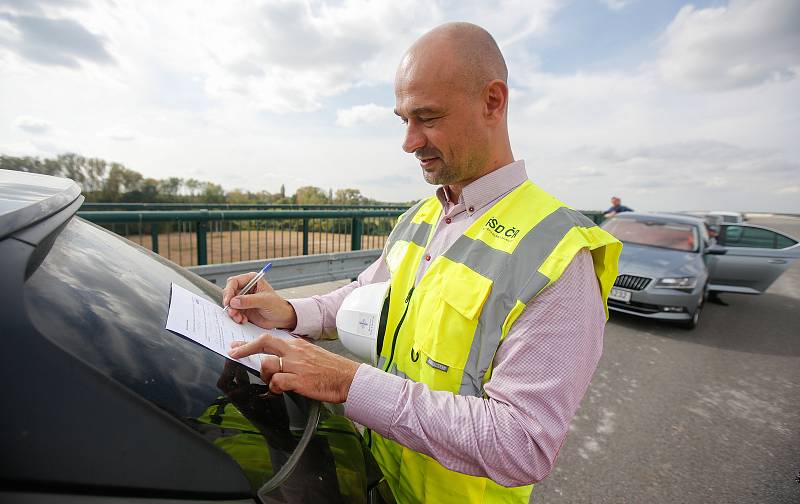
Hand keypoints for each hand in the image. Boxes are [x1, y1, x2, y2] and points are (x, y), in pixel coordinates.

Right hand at [222, 272, 297, 329]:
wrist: (281, 318)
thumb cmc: (277, 305)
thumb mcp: (264, 301)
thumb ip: (249, 300)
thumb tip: (233, 301)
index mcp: (252, 280)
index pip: (234, 282)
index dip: (229, 291)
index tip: (228, 302)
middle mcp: (246, 288)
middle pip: (229, 293)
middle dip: (229, 304)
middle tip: (233, 313)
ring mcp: (243, 299)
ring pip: (230, 304)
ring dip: (233, 312)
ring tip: (240, 319)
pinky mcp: (243, 309)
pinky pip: (234, 312)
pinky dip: (236, 317)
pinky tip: (243, 320)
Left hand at [228, 333, 359, 403]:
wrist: (348, 378)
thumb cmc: (332, 369)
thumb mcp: (312, 355)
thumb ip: (295, 355)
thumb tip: (279, 359)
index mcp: (298, 345)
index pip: (270, 339)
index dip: (251, 343)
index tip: (238, 346)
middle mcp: (295, 352)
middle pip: (264, 343)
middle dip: (245, 348)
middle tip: (234, 353)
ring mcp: (297, 365)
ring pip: (268, 365)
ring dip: (266, 376)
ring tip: (274, 383)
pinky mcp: (299, 380)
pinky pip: (277, 382)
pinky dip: (274, 388)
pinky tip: (280, 391)